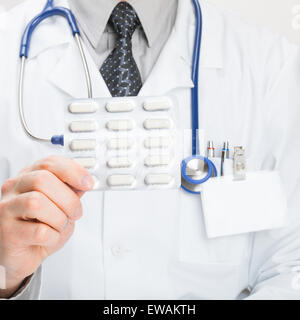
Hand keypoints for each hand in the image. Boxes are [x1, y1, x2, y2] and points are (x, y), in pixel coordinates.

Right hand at [0, 156, 93, 297]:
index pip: (49, 163)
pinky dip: (53, 237)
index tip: (88, 183)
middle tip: (76, 213)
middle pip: (42, 180)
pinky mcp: (7, 233)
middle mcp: (13, 189)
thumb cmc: (38, 229)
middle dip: (68, 199)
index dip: (72, 171)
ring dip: (59, 218)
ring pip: (37, 203)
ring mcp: (6, 210)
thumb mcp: (60, 206)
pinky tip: (49, 239)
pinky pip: (38, 231)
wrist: (21, 256)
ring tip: (60, 226)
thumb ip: (70, 192)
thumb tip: (85, 182)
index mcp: (28, 177)